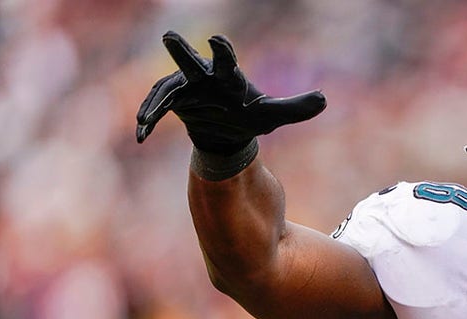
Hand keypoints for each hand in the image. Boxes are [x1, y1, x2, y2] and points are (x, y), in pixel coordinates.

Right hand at [135, 32, 325, 153]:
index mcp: (228, 76)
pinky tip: (142, 134)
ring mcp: (184, 89)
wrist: (229, 132)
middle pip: (190, 62)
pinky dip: (149, 119)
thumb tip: (324, 99)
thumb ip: (296, 107)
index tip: (217, 39)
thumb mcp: (273, 115)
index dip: (222, 50)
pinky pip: (158, 108)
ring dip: (157, 100)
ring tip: (147, 117)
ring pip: (167, 89)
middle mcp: (203, 77)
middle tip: (169, 36)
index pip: (226, 59)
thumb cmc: (250, 116)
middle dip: (181, 51)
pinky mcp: (172, 102)